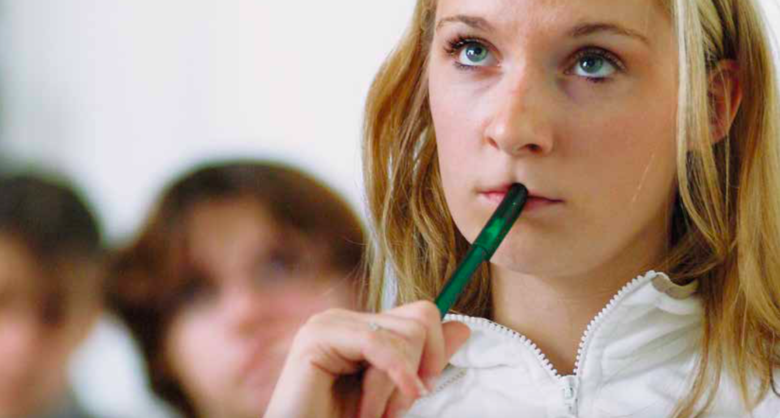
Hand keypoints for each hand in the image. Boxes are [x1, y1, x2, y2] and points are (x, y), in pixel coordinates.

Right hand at [263, 301, 470, 417]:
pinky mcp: (317, 337)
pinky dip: (391, 378)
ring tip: (372, 414)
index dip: (434, 353)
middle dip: (417, 371)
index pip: (422, 314)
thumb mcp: (396, 393)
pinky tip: (378, 411)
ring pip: (404, 335)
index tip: (421, 390)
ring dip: (395, 387)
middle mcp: (345, 318)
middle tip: (392, 411)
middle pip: (420, 319)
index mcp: (362, 328)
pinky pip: (377, 344)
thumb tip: (462, 328)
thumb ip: (424, 361)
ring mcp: (329, 323)